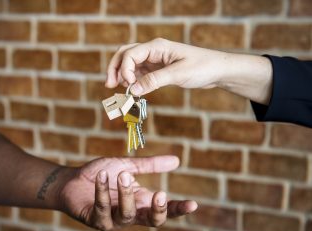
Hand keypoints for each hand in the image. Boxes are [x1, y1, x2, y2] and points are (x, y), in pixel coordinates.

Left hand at [58, 155, 196, 230]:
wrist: (73, 179)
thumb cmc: (102, 174)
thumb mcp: (128, 166)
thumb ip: (150, 166)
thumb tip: (177, 161)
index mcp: (141, 202)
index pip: (164, 210)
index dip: (178, 209)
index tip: (193, 204)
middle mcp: (130, 214)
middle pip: (152, 222)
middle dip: (158, 210)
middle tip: (159, 193)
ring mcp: (113, 220)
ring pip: (127, 215)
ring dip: (126, 194)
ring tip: (123, 174)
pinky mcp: (95, 220)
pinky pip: (103, 209)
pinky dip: (103, 191)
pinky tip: (101, 176)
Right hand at [105, 38, 272, 104]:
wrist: (217, 71)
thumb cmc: (202, 67)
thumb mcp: (178, 74)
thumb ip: (154, 81)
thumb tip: (132, 89)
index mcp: (157, 47)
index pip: (130, 54)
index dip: (124, 69)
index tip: (127, 85)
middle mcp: (153, 51)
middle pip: (125, 54)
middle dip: (115, 68)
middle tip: (108, 84)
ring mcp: (154, 60)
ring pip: (130, 64)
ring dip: (121, 74)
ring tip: (117, 88)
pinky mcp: (158, 69)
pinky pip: (139, 73)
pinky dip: (132, 80)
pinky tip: (132, 89)